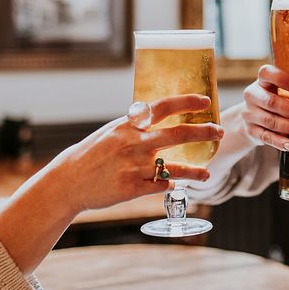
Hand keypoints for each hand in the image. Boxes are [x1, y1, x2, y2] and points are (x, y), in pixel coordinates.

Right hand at [47, 94, 223, 213]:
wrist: (68, 180)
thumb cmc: (92, 153)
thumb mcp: (112, 131)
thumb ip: (136, 125)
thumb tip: (161, 114)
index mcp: (129, 125)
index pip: (163, 107)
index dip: (187, 102)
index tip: (206, 101)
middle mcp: (134, 143)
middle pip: (178, 135)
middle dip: (204, 132)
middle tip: (219, 131)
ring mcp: (133, 167)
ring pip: (174, 167)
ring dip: (195, 170)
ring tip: (207, 173)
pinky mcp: (131, 188)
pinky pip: (161, 187)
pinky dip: (172, 185)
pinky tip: (179, 185)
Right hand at [242, 64, 288, 151]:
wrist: (255, 118)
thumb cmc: (278, 99)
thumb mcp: (284, 91)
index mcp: (262, 80)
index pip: (266, 73)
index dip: (282, 79)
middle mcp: (252, 95)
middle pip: (271, 102)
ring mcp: (249, 114)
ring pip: (270, 121)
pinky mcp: (250, 130)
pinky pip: (266, 137)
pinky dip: (280, 142)